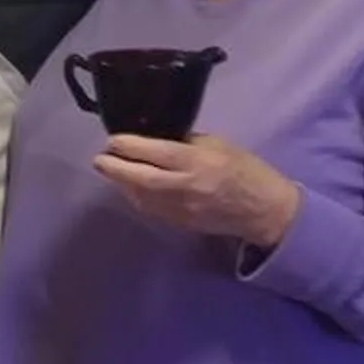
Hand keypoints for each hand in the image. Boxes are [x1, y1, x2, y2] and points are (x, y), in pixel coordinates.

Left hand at [94, 133, 301, 250]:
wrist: (264, 210)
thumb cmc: (245, 169)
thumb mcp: (219, 144)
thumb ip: (186, 142)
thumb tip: (155, 139)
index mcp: (198, 162)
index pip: (155, 153)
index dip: (129, 146)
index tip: (113, 141)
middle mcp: (186, 187)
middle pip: (140, 179)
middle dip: (115, 169)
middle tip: (99, 160)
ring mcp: (182, 209)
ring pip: (141, 198)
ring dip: (123, 184)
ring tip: (112, 170)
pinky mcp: (181, 224)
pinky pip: (151, 209)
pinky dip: (137, 197)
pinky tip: (132, 187)